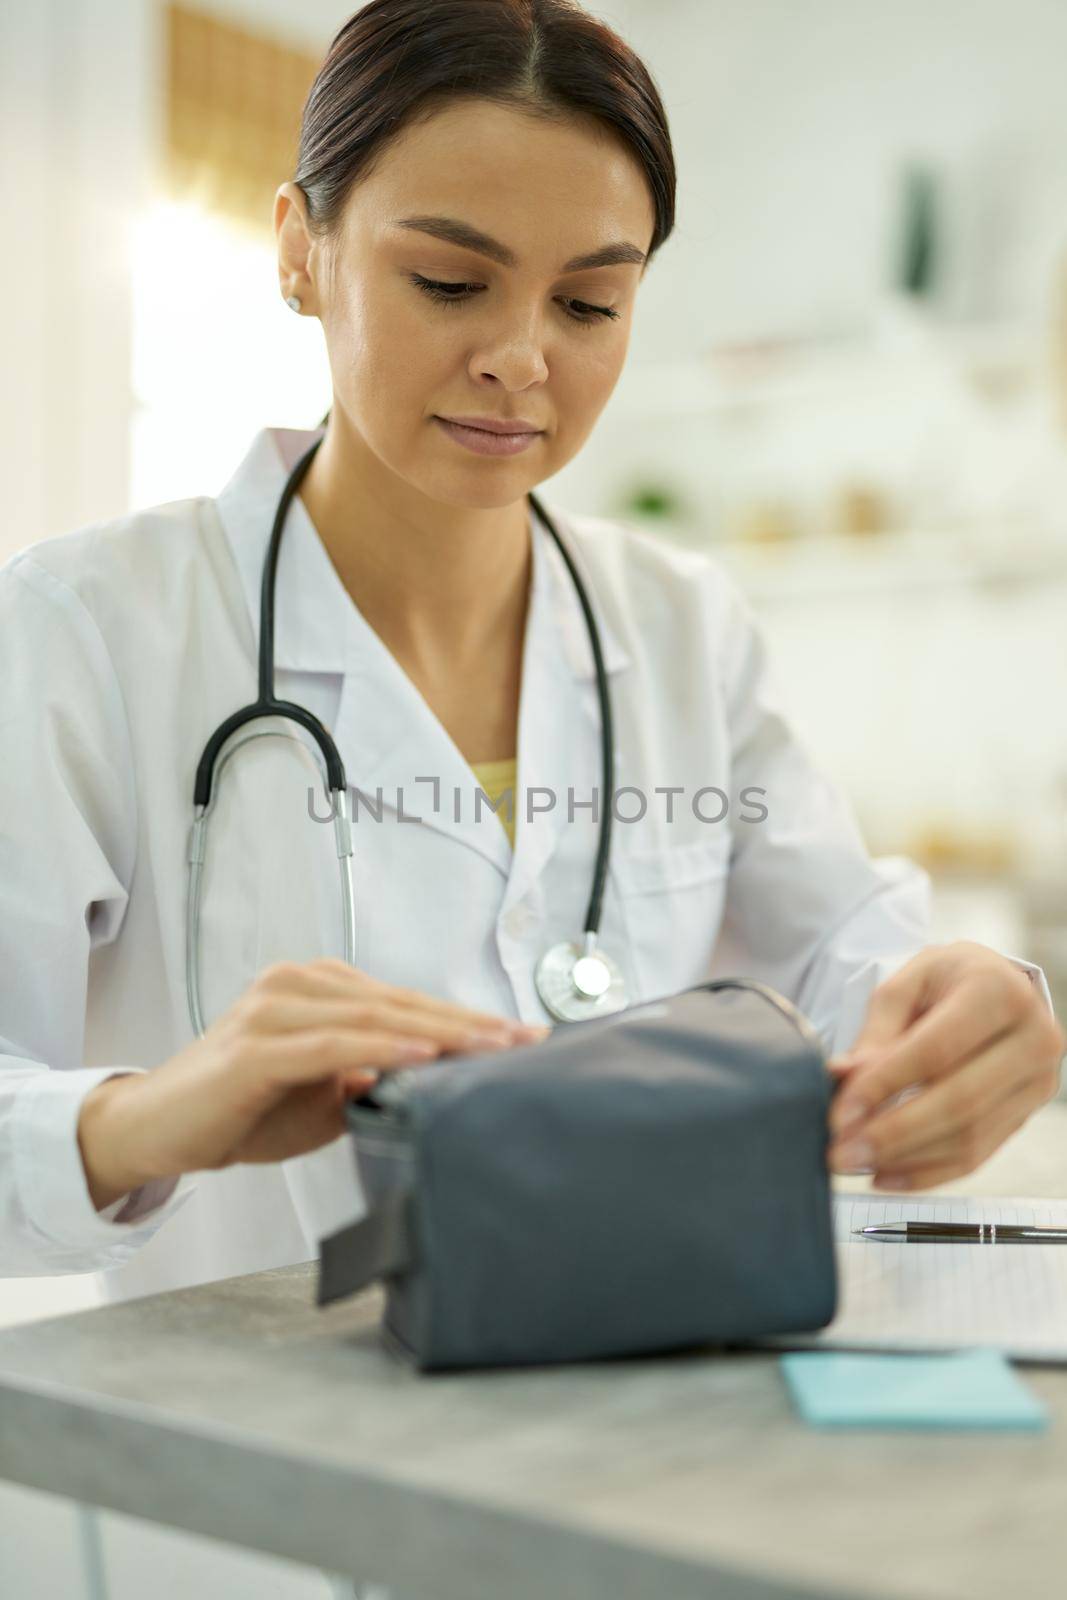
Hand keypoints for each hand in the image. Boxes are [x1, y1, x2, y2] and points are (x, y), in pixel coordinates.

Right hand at [78, 959, 549, 1206]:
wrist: (158, 1129)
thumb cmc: (242, 1111)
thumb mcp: (323, 1098)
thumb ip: (370, 1080)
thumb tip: (429, 1079)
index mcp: (318, 988)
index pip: (406, 1001)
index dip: (465, 1018)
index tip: (522, 1036)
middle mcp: (298, 984)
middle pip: (399, 1002)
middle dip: (468, 1023)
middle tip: (525, 1040)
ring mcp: (275, 1009)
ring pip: (374, 1017)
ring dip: (438, 1033)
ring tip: (490, 1048)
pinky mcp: (257, 1047)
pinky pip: (332, 1046)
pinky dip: (382, 1050)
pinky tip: (424, 1058)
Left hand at [826, 941, 1064, 1190]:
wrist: (995, 988)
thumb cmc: (946, 982)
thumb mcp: (906, 986)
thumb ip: (876, 1032)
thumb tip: (844, 1076)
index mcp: (998, 992)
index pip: (936, 1050)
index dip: (885, 1085)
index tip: (840, 1112)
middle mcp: (1032, 1038)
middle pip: (959, 1101)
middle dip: (893, 1133)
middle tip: (840, 1151)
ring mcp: (1037, 1082)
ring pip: (969, 1136)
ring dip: (906, 1158)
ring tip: (855, 1162)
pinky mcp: (1027, 1114)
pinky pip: (978, 1155)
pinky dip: (928, 1172)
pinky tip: (886, 1175)